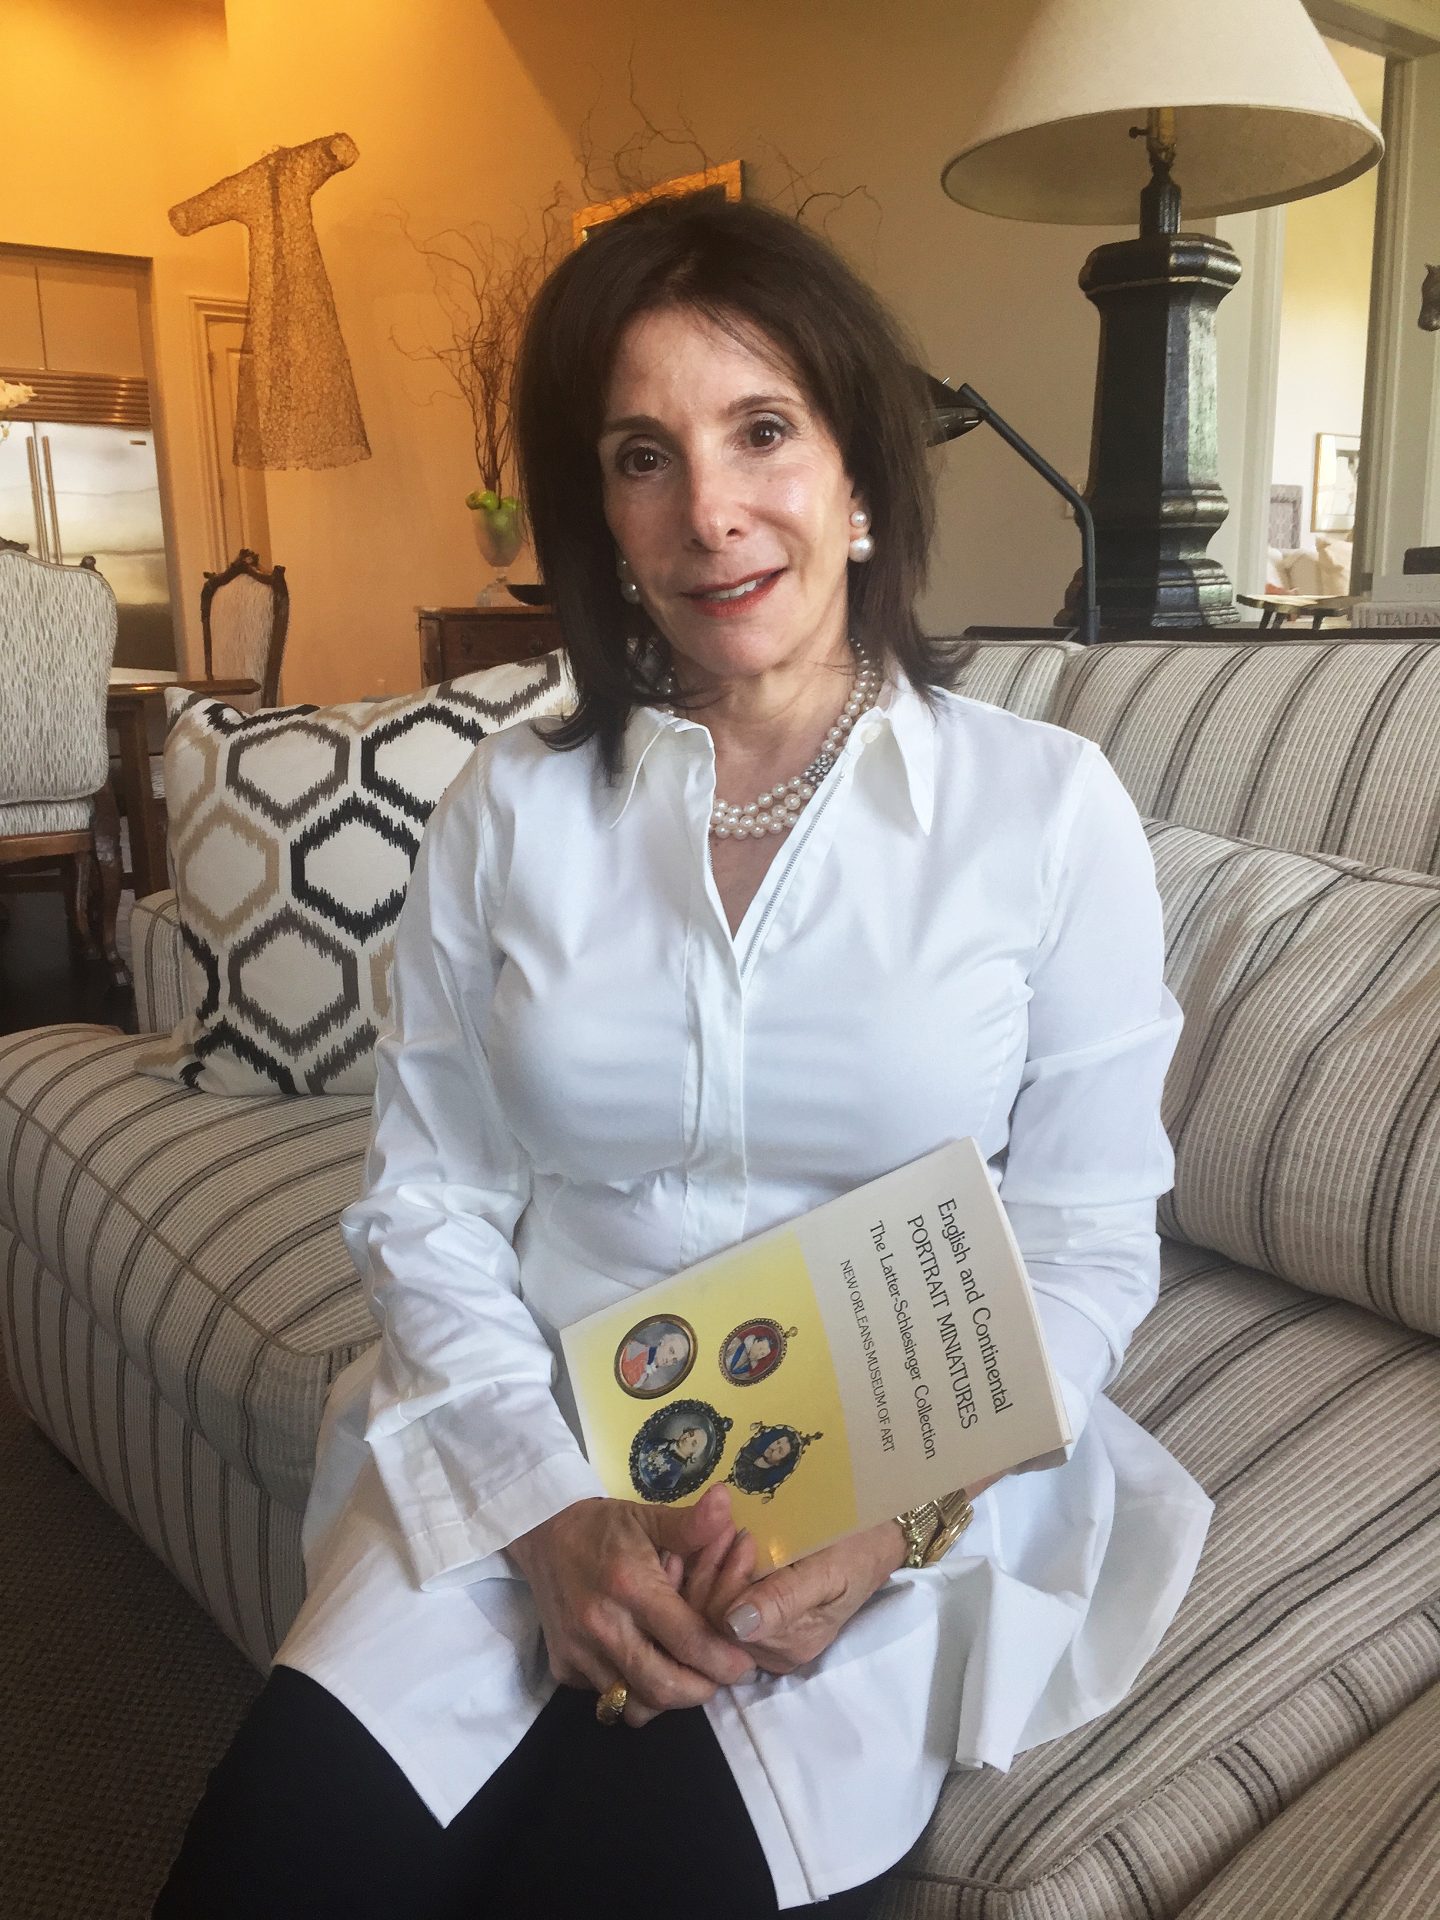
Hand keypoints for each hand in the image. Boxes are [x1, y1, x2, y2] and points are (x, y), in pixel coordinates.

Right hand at [508, 1485, 755, 1725]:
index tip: (744, 1663)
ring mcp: (578, 1652)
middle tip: (718, 1675)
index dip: (724, 1660)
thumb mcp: (647, 1515)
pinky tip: (643, 1664)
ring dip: (667, 1697)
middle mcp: (602, 1626)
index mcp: (631, 1586)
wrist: (539, 1532)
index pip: (689, 1641)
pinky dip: (632, 1691)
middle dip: (701, 1691)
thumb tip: (728, 1499)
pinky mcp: (562, 1668)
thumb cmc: (602, 1525)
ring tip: (684, 1673)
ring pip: (635, 1704)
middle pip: (664, 1688)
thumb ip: (690, 1523)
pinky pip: (607, 1697)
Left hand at [704, 1518, 907, 1675]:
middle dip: (712, 1569)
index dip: (722, 1578)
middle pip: (711, 1619)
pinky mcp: (754, 1616)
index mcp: (788, 1645)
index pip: (725, 1624)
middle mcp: (769, 1651)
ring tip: (728, 1528)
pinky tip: (720, 1541)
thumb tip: (737, 1625)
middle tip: (729, 1525)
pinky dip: (714, 1567)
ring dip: (710, 1564)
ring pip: (708, 1608)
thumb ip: (784, 1600)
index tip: (738, 1534)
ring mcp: (760, 1635)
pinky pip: (717, 1598)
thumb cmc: (854, 1551)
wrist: (874, 1542)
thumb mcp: (826, 1571)